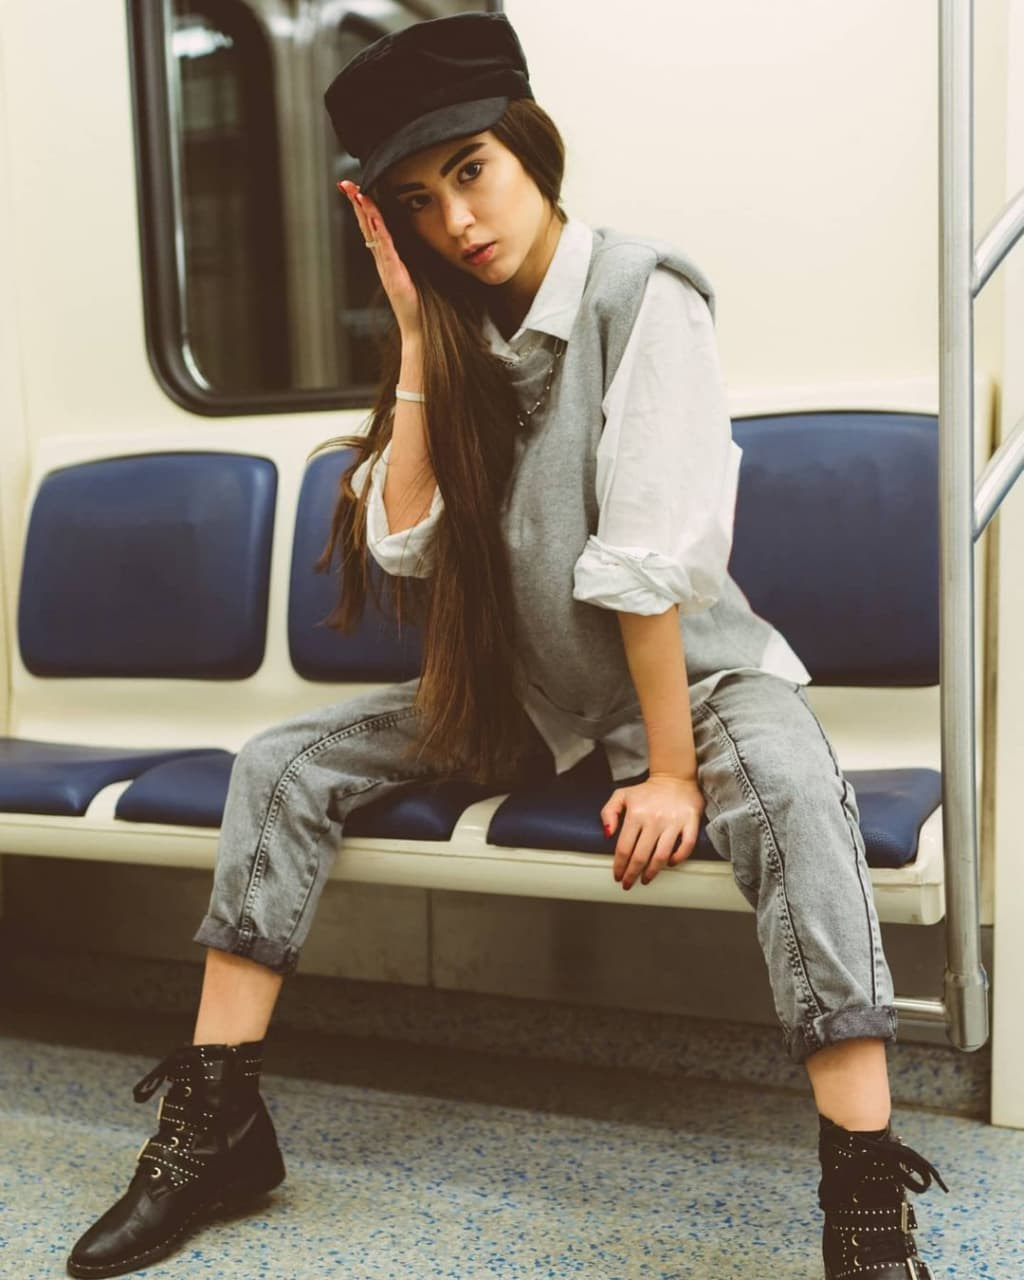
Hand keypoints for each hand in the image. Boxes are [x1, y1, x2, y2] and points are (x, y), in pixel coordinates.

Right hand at [338, 181, 421, 340]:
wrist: (418, 326)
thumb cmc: (418, 301)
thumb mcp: (413, 271)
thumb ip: (408, 255)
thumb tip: (414, 236)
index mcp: (386, 256)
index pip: (372, 225)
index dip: (363, 206)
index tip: (355, 187)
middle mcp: (382, 259)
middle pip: (366, 225)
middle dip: (356, 203)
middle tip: (345, 184)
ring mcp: (386, 266)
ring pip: (373, 234)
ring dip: (366, 213)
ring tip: (359, 195)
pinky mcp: (394, 274)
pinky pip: (386, 250)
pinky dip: (380, 234)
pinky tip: (375, 220)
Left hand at [600, 773, 705, 889]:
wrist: (675, 778)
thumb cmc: (646, 791)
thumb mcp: (621, 795)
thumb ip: (608, 813)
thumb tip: (607, 834)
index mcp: (635, 813)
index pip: (624, 847)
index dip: (619, 865)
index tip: (617, 876)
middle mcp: (654, 819)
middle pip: (641, 856)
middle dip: (632, 874)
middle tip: (628, 884)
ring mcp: (673, 821)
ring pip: (662, 855)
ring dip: (652, 872)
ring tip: (646, 879)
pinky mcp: (690, 822)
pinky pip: (686, 846)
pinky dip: (678, 858)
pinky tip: (670, 864)